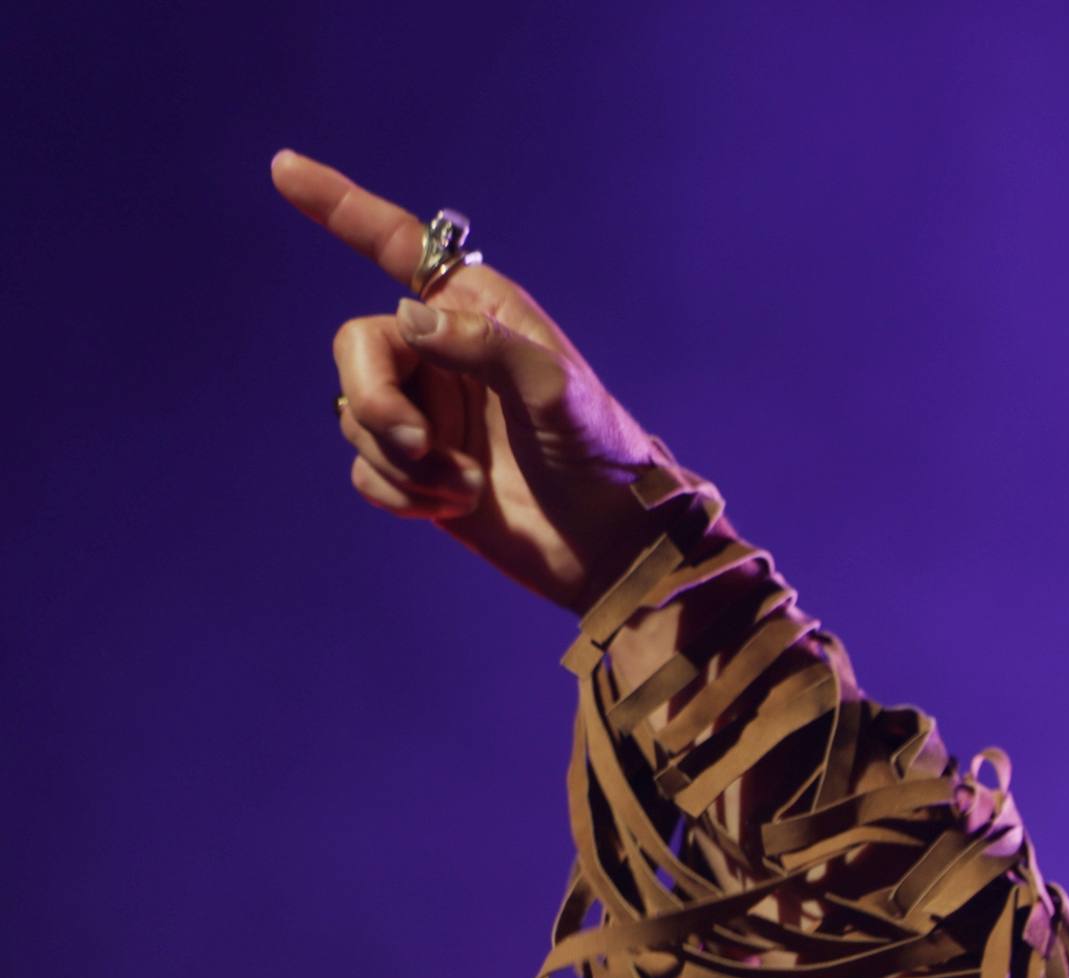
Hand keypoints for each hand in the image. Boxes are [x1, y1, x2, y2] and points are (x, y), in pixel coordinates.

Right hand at [272, 150, 664, 612]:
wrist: (611, 546)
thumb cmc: (601, 455)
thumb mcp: (558, 392)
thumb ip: (486, 348)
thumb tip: (408, 318)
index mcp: (478, 312)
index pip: (397, 247)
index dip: (339, 207)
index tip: (284, 168)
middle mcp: (443, 354)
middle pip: (356, 348)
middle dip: (376, 399)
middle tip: (420, 444)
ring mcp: (428, 412)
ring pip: (357, 417)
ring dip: (403, 462)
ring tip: (467, 486)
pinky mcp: (418, 471)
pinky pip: (366, 472)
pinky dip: (400, 495)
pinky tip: (456, 506)